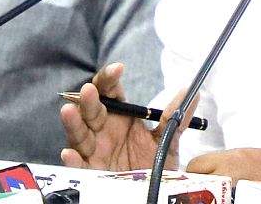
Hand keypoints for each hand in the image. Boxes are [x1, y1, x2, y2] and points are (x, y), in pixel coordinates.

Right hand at [60, 62, 196, 170]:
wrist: (153, 192)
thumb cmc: (154, 164)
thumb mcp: (167, 140)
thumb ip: (175, 117)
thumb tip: (192, 94)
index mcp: (120, 116)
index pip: (110, 90)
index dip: (110, 77)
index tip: (118, 69)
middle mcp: (103, 129)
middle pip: (90, 109)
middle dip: (88, 99)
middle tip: (89, 91)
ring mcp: (94, 150)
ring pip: (78, 133)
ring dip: (73, 122)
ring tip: (68, 112)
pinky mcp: (90, 171)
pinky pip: (78, 165)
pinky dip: (72, 160)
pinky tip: (70, 154)